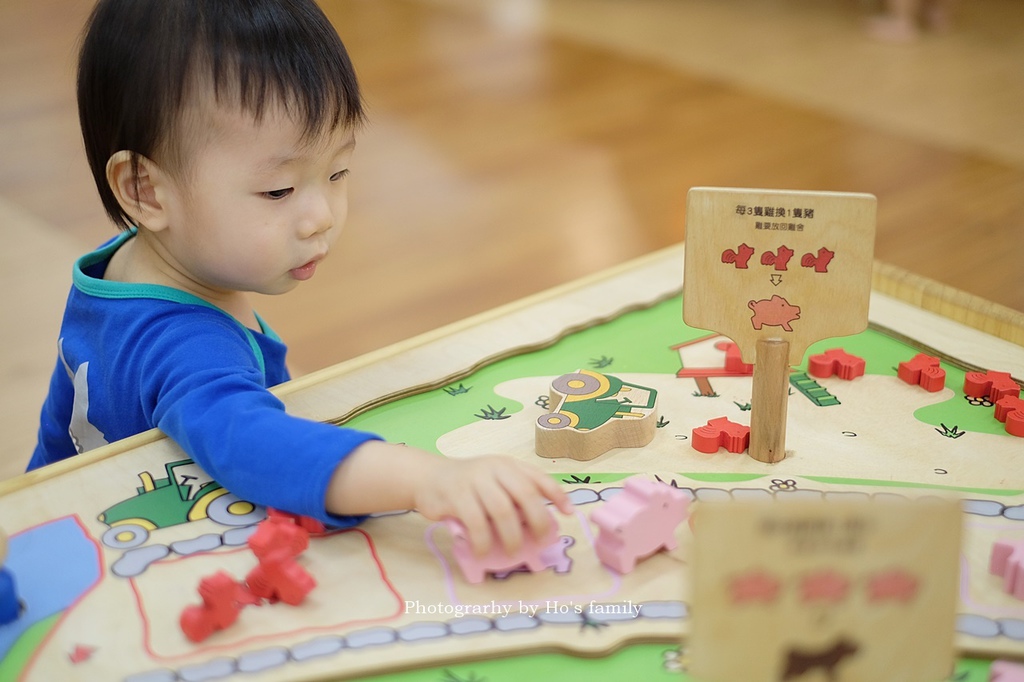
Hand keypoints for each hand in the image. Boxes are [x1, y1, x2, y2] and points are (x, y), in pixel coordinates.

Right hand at [413, 455, 572, 555]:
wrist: (429, 477)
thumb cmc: (468, 484)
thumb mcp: (494, 479)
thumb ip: (515, 493)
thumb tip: (544, 521)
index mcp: (507, 465)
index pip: (537, 477)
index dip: (556, 494)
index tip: (568, 513)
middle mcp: (494, 468)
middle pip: (524, 494)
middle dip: (537, 520)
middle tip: (540, 542)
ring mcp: (474, 480)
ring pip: (502, 510)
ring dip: (511, 536)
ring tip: (513, 553)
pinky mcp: (456, 496)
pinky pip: (476, 522)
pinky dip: (484, 541)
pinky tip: (484, 552)